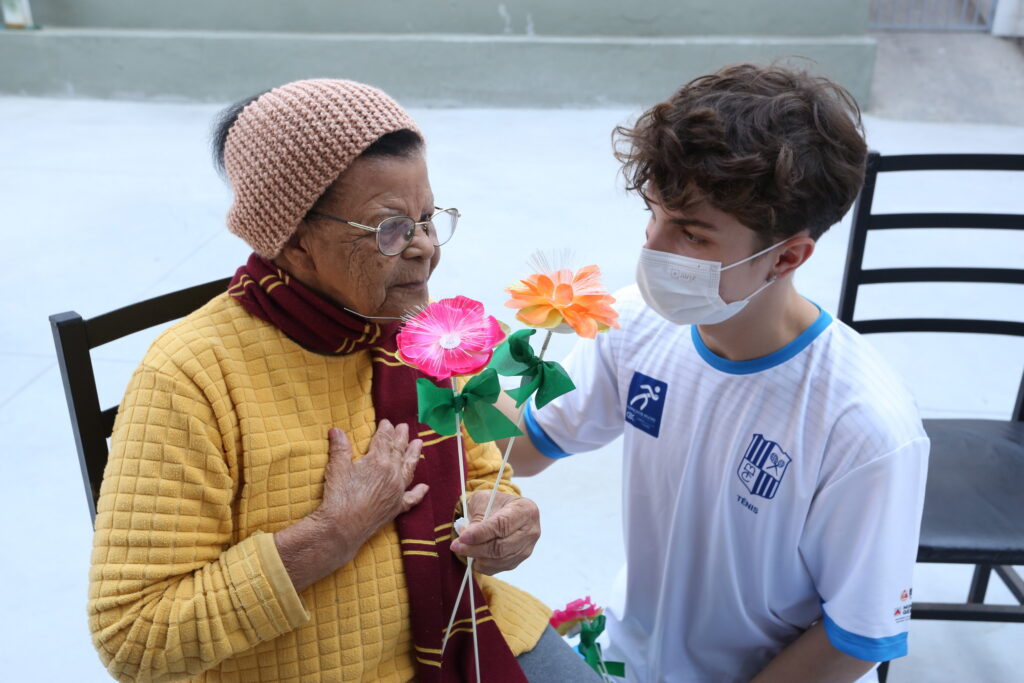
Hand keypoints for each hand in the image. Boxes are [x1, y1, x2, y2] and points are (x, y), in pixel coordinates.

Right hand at [276, 421, 426, 592]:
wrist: (343, 527)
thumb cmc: (339, 496)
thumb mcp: (337, 467)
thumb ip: (340, 447)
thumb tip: (336, 430)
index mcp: (379, 461)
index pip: (384, 440)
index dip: (385, 430)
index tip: (387, 422)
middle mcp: (392, 474)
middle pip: (399, 451)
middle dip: (401, 437)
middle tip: (404, 427)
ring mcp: (397, 491)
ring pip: (409, 469)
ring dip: (414, 455)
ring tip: (419, 443)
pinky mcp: (397, 507)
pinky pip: (412, 498)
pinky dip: (419, 492)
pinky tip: (425, 487)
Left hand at [450, 490, 540, 574]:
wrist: (506, 510)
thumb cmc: (496, 503)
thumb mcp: (485, 499)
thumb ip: (477, 516)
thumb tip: (467, 537)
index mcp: (525, 510)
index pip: (502, 525)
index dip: (481, 533)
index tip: (462, 537)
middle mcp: (531, 531)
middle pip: (501, 547)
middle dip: (475, 548)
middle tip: (456, 545)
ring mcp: (526, 548)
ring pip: (499, 560)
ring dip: (476, 557)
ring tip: (462, 548)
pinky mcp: (519, 560)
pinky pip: (498, 567)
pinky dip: (482, 564)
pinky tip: (474, 555)